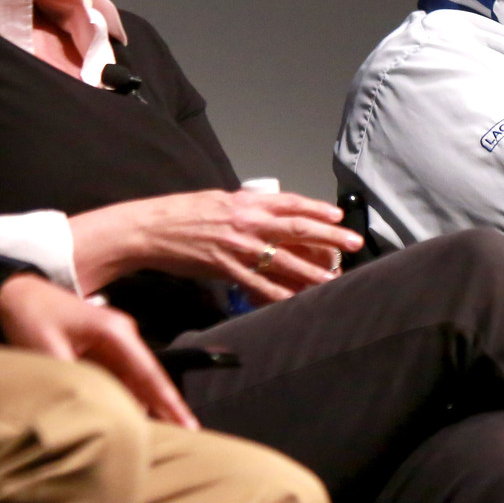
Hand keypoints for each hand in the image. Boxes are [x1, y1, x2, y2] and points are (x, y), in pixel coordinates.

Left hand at [0, 275, 197, 427]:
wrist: (15, 292)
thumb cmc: (31, 316)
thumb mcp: (46, 349)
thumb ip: (72, 378)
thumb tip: (92, 409)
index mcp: (116, 334)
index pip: (150, 374)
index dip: (170, 403)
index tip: (190, 427)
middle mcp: (124, 338)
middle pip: (149, 381)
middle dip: (165, 410)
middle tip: (181, 441)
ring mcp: (116, 344)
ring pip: (135, 382)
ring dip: (141, 406)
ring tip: (153, 437)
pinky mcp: (104, 351)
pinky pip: (120, 379)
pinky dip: (125, 398)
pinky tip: (127, 418)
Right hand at [71, 190, 362, 302]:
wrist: (148, 229)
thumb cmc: (181, 215)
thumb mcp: (218, 201)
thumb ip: (245, 208)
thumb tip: (269, 215)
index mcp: (245, 201)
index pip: (290, 203)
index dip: (317, 208)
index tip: (339, 216)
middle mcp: (247, 221)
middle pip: (298, 228)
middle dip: (330, 237)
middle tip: (355, 243)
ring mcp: (238, 246)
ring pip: (285, 260)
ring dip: (313, 271)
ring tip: (335, 279)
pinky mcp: (226, 268)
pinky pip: (259, 285)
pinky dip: (280, 294)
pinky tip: (297, 301)